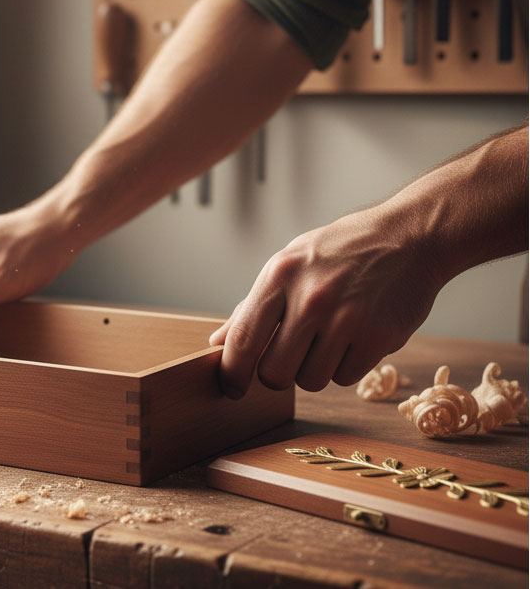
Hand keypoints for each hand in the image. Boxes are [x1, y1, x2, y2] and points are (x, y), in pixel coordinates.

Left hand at [208, 205, 443, 397]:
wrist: (408, 237)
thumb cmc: (339, 252)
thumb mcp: (288, 265)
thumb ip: (252, 307)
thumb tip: (218, 343)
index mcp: (280, 276)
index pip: (243, 340)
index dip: (232, 372)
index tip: (230, 388)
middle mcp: (310, 298)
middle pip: (274, 373)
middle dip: (278, 374)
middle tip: (290, 357)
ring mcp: (347, 318)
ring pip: (311, 381)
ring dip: (314, 370)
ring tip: (328, 338)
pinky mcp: (379, 336)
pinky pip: (345, 378)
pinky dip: (345, 366)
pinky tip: (354, 338)